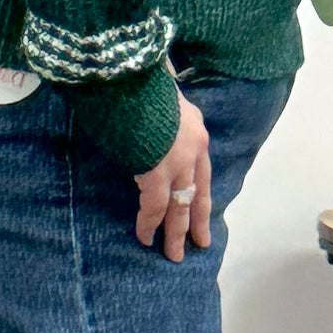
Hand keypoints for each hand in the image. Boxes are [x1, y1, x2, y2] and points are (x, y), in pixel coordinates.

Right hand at [134, 94, 213, 260]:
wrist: (130, 77)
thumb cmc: (139, 80)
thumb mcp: (161, 92)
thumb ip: (161, 109)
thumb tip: (151, 113)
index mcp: (196, 127)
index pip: (202, 168)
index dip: (200, 191)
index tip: (199, 209)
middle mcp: (194, 148)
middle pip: (199, 192)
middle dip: (197, 220)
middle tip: (200, 244)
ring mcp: (178, 162)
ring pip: (180, 206)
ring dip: (175, 233)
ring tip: (173, 255)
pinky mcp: (157, 173)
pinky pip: (154, 206)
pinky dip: (148, 224)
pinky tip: (144, 238)